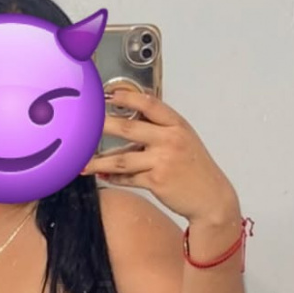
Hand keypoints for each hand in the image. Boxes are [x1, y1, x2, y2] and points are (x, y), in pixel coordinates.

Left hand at [81, 88, 239, 224]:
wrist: (211, 197)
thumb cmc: (195, 168)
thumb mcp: (183, 139)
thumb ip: (159, 129)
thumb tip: (126, 121)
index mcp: (176, 124)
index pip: (149, 104)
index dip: (126, 97)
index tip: (107, 95)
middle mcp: (169, 139)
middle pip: (128, 128)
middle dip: (102, 126)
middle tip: (82, 125)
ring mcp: (162, 160)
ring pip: (121, 159)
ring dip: (99, 162)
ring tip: (82, 163)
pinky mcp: (156, 181)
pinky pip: (128, 178)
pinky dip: (114, 179)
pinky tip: (103, 177)